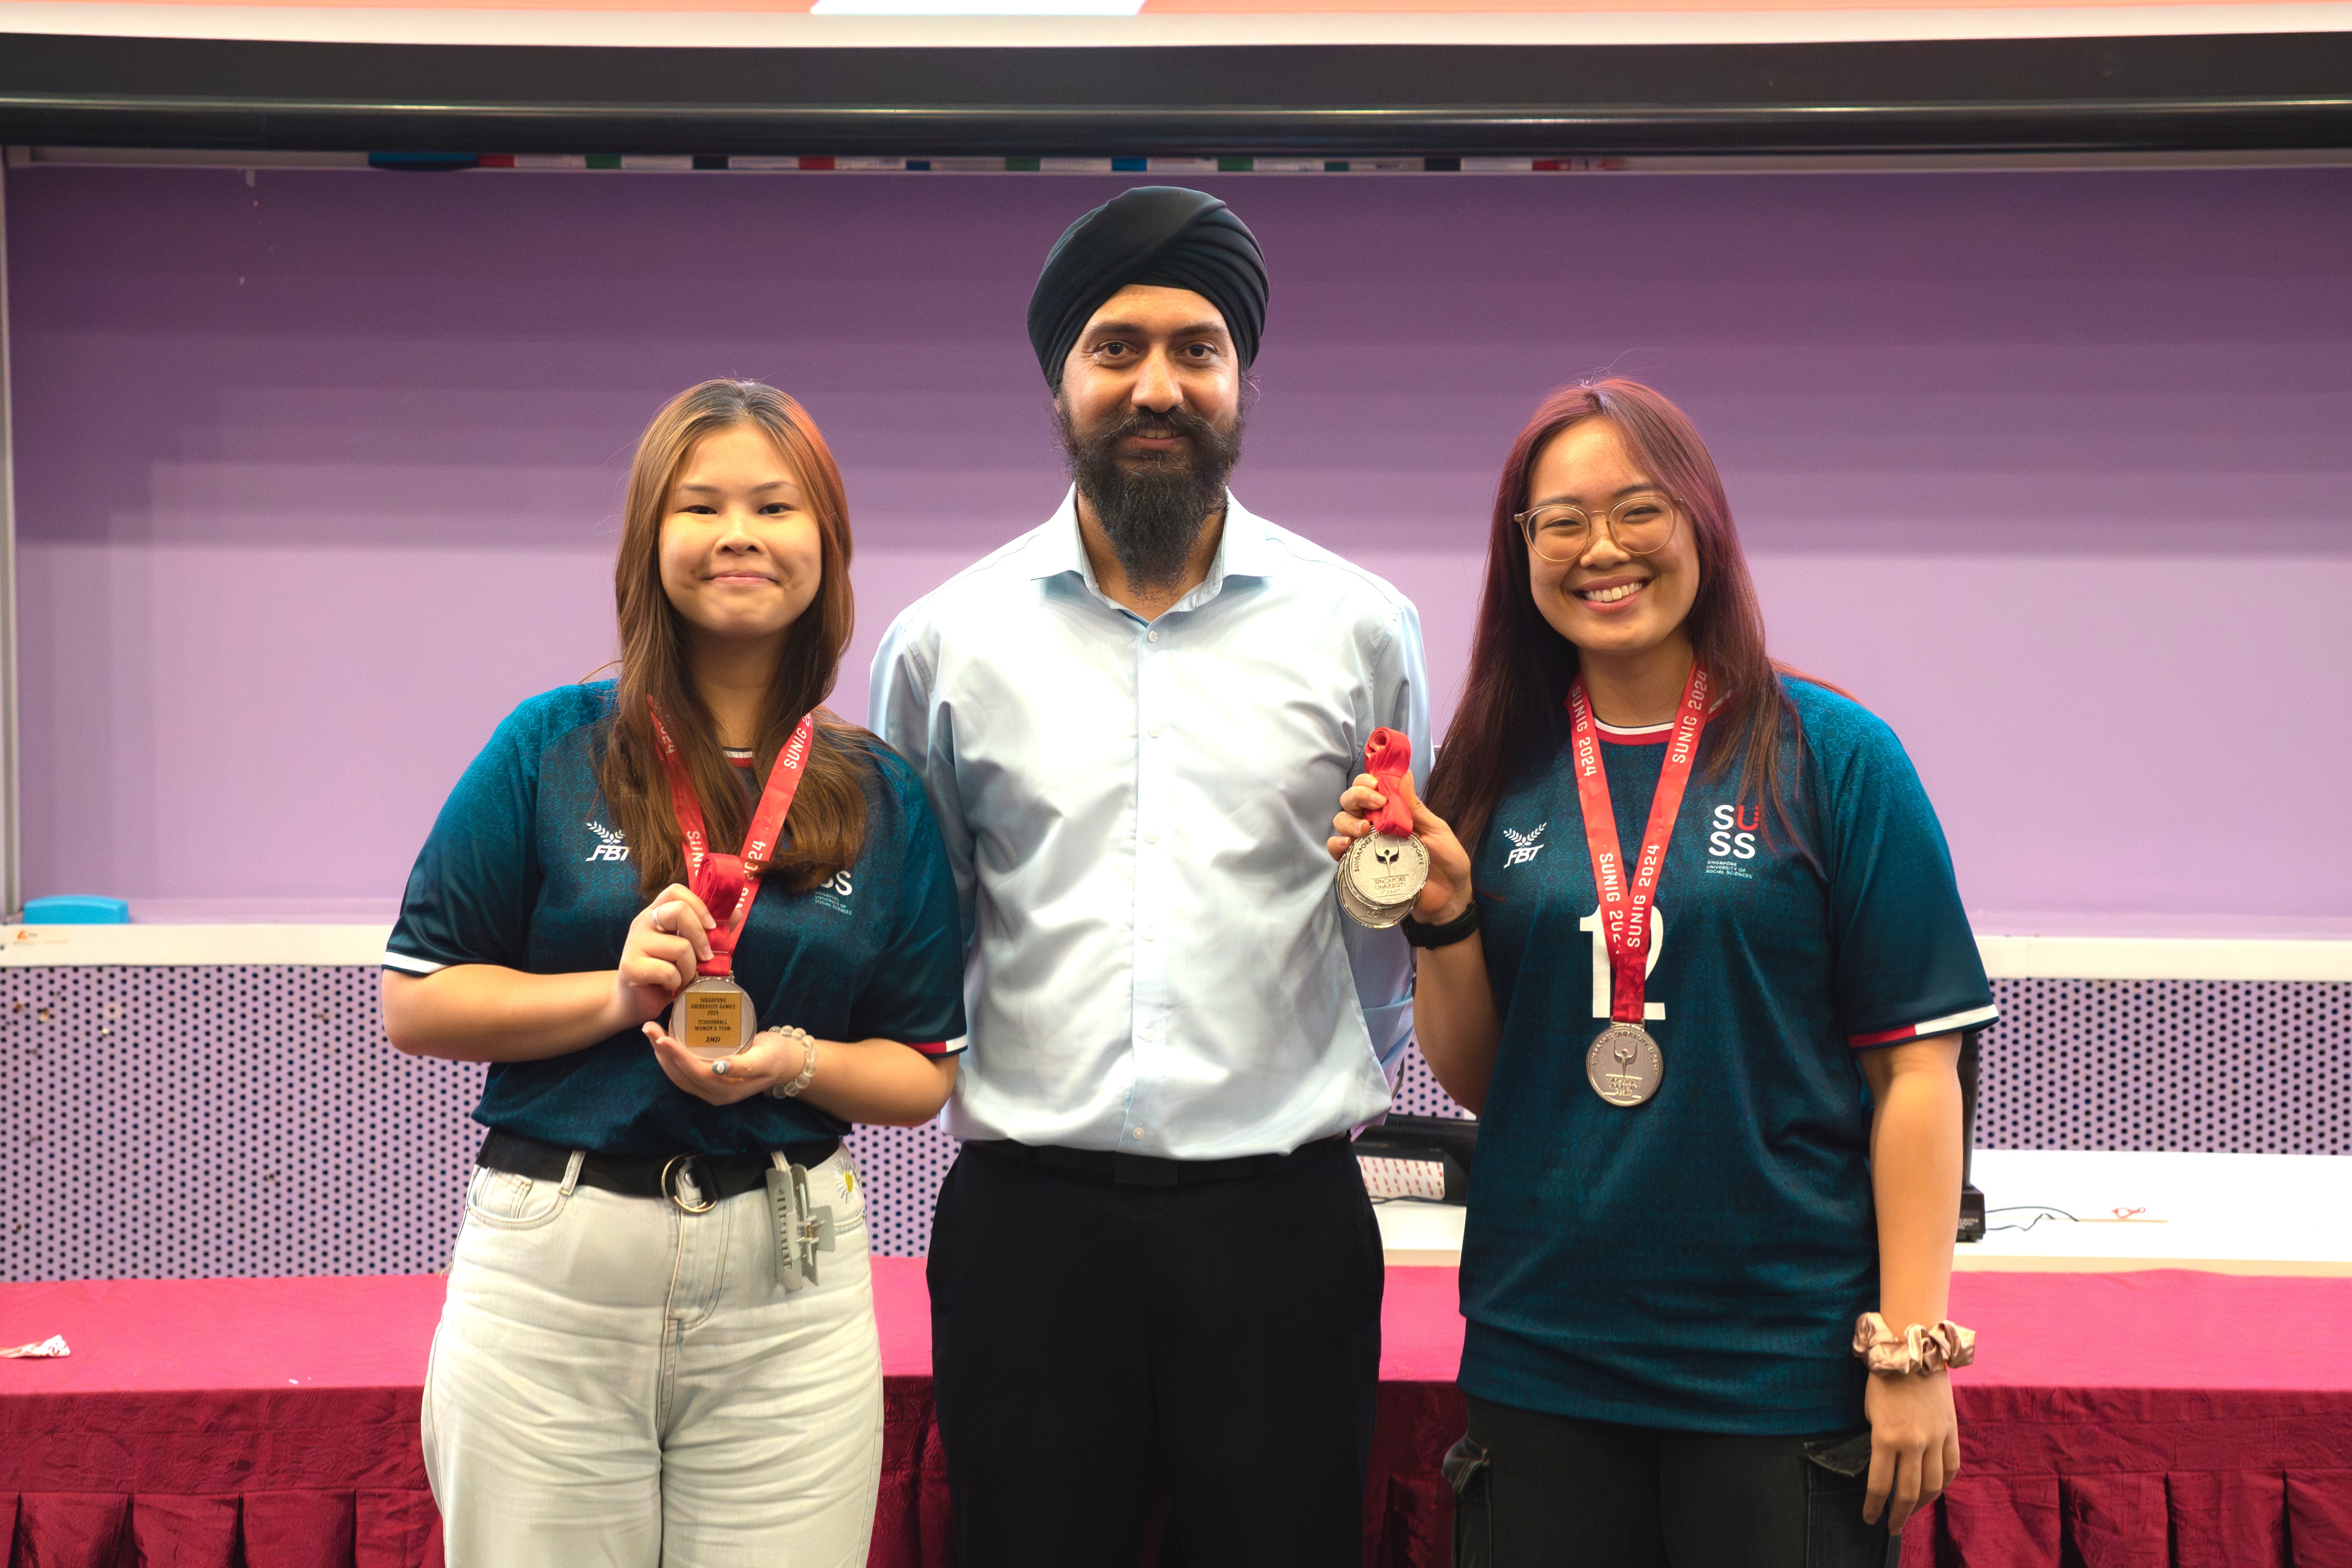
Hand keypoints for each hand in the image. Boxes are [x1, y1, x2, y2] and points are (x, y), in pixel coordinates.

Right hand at [615, 885, 716, 1025]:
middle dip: (701, 937)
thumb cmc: (667, 972)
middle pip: (679, 911)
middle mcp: (643, 922)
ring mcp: (634, 943)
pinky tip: (670, 986)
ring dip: (690, 969)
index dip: (699, 905)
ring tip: (684, 978)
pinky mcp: (630, 966)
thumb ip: (712, 931)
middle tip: (705, 957)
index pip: (676, 891)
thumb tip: (736, 912)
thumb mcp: (692, 948)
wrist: (637, 1000)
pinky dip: (677, 983)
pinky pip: (669, 971)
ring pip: (680, 947)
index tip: (712, 926)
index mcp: (657, 913)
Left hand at [644, 1022, 810, 1105]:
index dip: (676, 1056)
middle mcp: (713, 1093)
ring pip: (677, 1074)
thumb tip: (718, 1067)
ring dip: (662, 1054)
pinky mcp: (708, 1079)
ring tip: (651, 1032)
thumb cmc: (776, 1055)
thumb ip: (744, 1064)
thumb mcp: (765, 1058)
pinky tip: (665, 1040)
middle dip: (661, 1052)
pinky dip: (671, 1056)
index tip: (662, 1037)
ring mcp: (709, 1089)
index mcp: (725, 1089)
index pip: (694, 1073)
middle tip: (649, 1028)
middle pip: (679, 1075)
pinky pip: (682, 1071)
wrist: (785, 1061)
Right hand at [1329, 769, 1473, 923]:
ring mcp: (1367, 846)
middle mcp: (1377, 826)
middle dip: (1356, 797)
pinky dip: (1336, 845)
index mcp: (1394, 812)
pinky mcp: (1361, 868)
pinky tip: (1346, 845)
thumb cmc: (1448, 862)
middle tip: (1373, 804)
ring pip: (1341, 823)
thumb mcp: (1437, 831)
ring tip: (1363, 829)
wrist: (1449, 899)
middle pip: (1351, 802)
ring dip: (1347, 821)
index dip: (1367, 782)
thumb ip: (1417, 807)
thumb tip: (1405, 773)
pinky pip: (1339, 853)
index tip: (1376, 785)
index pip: (1371, 789)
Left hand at [1863, 1368, 1960, 1534]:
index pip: (1880, 1485)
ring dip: (1921, 1504)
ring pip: (1933, 1485)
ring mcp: (1936, 1438)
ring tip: (1911, 1512)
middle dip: (1898, 1514)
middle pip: (1908, 1492)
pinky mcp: (1951, 1431)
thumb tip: (1885, 1466)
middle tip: (1892, 1527)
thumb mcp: (1870, 1412)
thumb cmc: (1884, 1379)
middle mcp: (1913, 1443)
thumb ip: (1880, 1442)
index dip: (1874, 1506)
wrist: (1912, 1351)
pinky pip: (1951, 1466)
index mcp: (1886, 1437)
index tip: (1870, 1519)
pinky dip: (1943, 1483)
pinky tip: (1934, 1490)